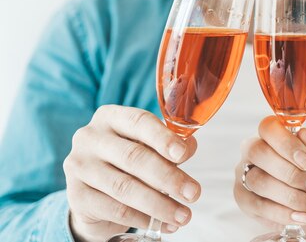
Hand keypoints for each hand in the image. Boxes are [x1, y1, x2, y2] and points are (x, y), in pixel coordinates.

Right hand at [63, 105, 200, 241]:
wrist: (95, 192)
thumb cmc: (128, 162)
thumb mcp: (148, 146)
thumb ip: (169, 144)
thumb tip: (188, 148)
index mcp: (110, 117)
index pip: (139, 121)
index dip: (163, 138)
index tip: (183, 155)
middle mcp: (90, 137)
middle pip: (134, 157)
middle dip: (169, 177)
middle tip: (193, 193)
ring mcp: (79, 166)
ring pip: (125, 187)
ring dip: (159, 204)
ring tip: (183, 215)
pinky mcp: (76, 196)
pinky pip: (115, 209)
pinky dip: (142, 218)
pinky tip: (161, 224)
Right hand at [234, 116, 305, 229]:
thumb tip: (305, 135)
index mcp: (269, 135)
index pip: (269, 128)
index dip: (287, 144)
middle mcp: (251, 152)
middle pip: (259, 153)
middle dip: (290, 173)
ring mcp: (244, 175)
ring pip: (259, 182)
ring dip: (291, 197)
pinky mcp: (244, 200)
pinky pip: (260, 207)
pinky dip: (284, 214)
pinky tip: (302, 217)